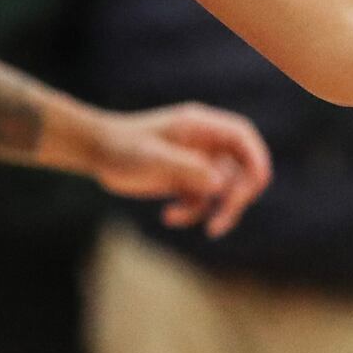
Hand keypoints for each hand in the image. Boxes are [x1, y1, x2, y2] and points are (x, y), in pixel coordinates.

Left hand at [90, 103, 271, 236]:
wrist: (95, 150)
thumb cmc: (120, 147)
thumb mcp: (152, 159)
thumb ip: (188, 169)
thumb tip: (221, 185)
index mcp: (202, 126)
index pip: (244, 139)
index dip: (257, 160)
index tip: (256, 186)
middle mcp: (206, 143)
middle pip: (243, 169)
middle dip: (237, 197)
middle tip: (220, 222)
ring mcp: (198, 161)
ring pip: (226, 189)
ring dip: (217, 211)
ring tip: (201, 226)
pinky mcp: (188, 179)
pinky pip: (205, 200)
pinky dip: (193, 213)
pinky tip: (168, 216)